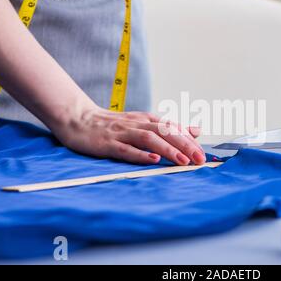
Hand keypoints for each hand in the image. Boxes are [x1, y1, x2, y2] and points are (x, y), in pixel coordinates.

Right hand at [52, 106, 205, 164]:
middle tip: (199, 159)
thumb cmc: (113, 125)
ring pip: (148, 139)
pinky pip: (125, 149)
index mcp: (146, 120)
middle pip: (164, 132)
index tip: (202, 154)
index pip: (172, 128)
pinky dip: (140, 155)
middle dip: (184, 145)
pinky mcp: (107, 144)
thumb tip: (196, 130)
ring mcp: (122, 133)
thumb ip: (169, 128)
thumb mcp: (144, 123)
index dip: (189, 140)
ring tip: (182, 161)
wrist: (78, 119)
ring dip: (167, 149)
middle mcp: (137, 124)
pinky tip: (153, 160)